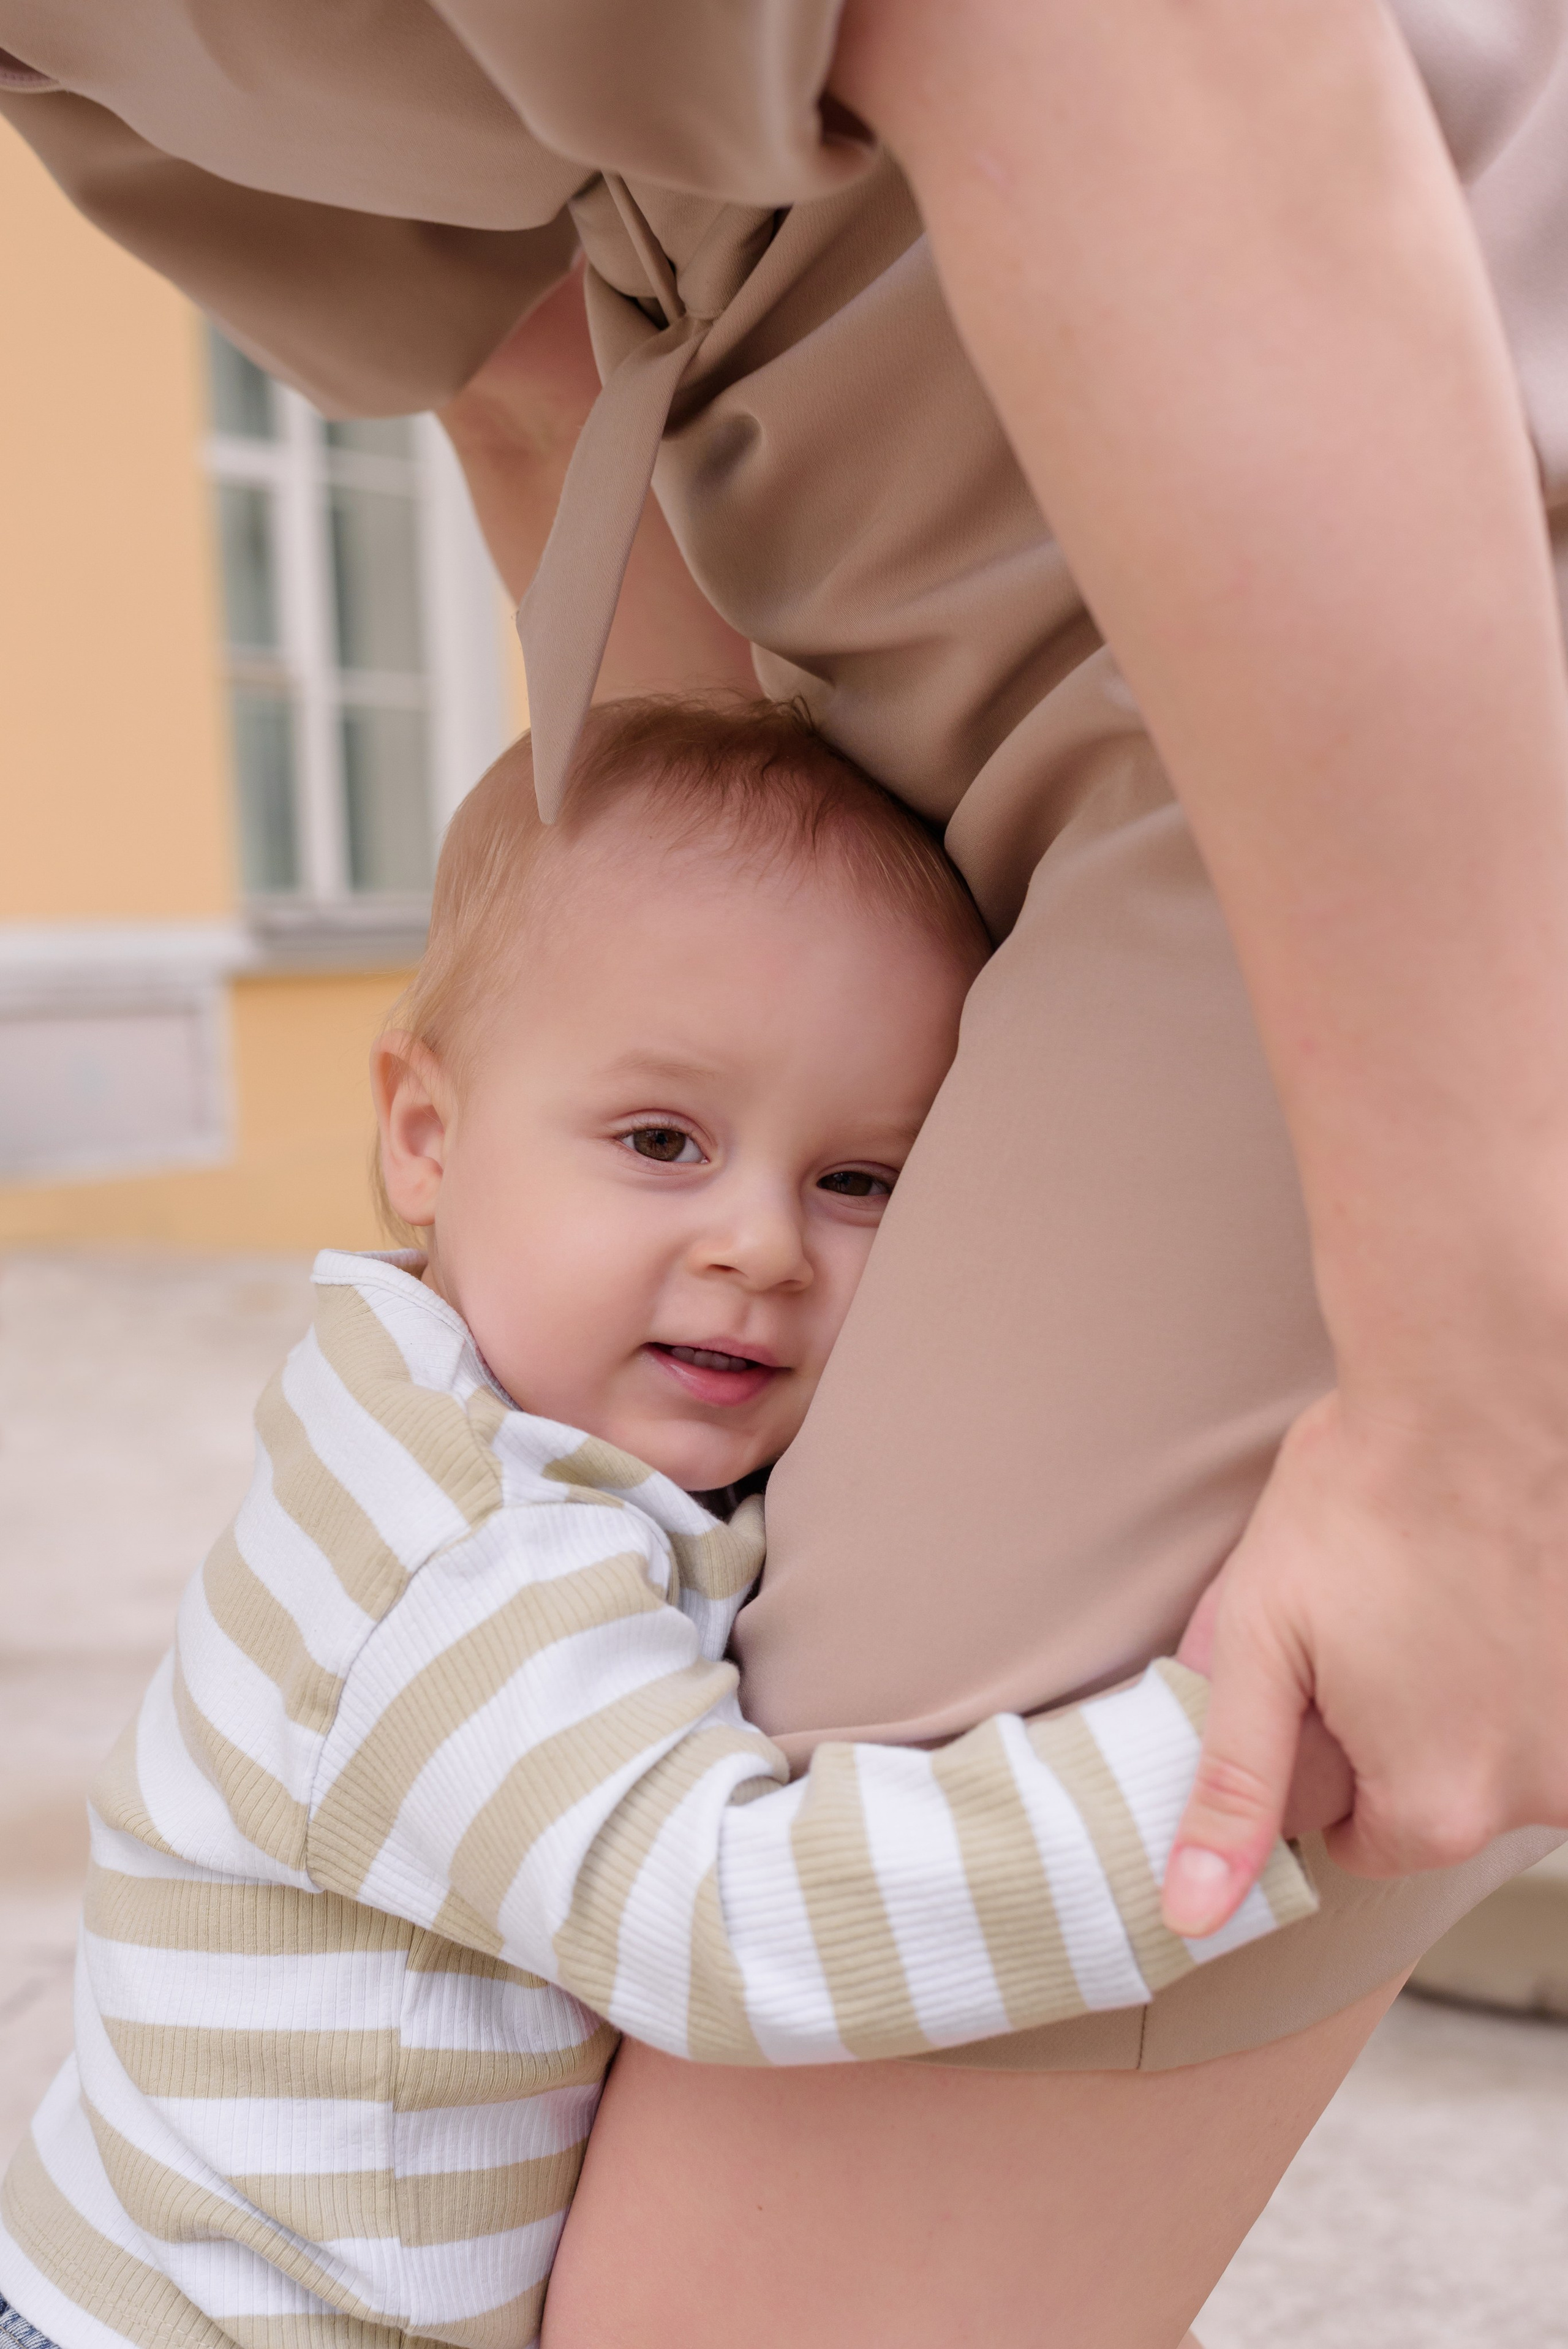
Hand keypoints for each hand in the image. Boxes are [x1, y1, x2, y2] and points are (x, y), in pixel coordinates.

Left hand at [1162, 1378, 1567, 1936]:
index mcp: (1434, 1806)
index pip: (1357, 1836)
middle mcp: (1542, 1793)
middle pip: (1446, 1790)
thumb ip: (1233, 1792)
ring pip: (1515, 1741)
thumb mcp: (1261, 1645)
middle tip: (1390, 1611)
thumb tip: (1193, 1918)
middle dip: (1409, 1723)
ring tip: (1452, 1585)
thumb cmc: (1358, 1505)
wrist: (1479, 1390)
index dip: (1325, 1751)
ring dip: (1481, 1682)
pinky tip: (1510, 1579)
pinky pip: (1560, 1693)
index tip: (1326, 1670)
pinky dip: (1538, 1651)